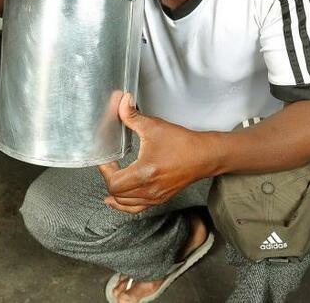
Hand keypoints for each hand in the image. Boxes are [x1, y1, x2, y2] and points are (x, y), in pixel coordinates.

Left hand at [97, 93, 211, 214]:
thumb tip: (121, 102)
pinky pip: (136, 208)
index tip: (106, 159)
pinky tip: (118, 198)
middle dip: (109, 178)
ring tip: (113, 177)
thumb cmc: (182, 143)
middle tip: (109, 165)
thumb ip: (132, 115)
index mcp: (145, 173)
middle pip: (116, 193)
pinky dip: (125, 204)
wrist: (204, 155)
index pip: (113, 182)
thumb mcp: (154, 126)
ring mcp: (155, 197)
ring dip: (116, 192)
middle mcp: (149, 189)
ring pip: (125, 203)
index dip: (105, 170)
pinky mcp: (160, 198)